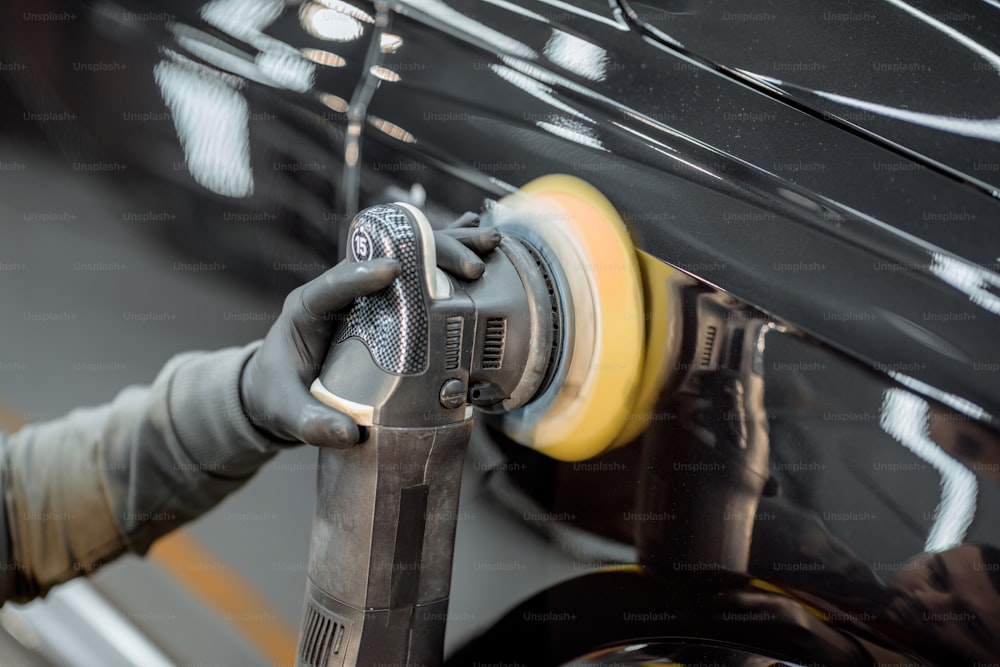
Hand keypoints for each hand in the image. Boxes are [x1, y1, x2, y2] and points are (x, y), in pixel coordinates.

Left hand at [240, 226, 500, 447]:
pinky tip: (487, 258)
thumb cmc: (277, 394)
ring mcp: (369, 298)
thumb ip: (309, 423)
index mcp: (308, 308)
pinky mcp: (389, 309)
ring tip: (487, 251)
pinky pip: (422, 281)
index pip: (333, 283)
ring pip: (409, 260)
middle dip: (427, 254)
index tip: (392, 268)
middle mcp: (342, 294)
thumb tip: (349, 434)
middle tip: (466, 268)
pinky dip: (451, 267)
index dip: (361, 272)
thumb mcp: (284, 412)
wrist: (278, 392)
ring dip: (448, 251)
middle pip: (384, 258)